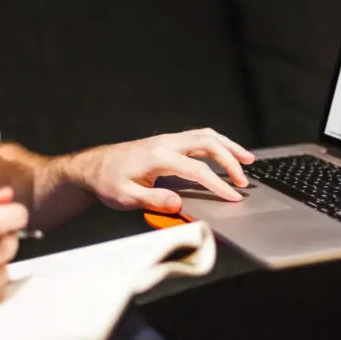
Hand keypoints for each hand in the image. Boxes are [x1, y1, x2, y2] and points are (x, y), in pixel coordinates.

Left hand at [75, 128, 255, 213]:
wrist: (93, 167)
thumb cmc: (107, 182)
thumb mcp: (125, 197)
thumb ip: (152, 200)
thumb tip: (177, 203)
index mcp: (158, 156)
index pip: (197, 170)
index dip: (218, 184)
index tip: (233, 197)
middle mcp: (166, 143)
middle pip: (209, 143)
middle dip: (231, 160)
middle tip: (245, 180)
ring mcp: (168, 140)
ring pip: (207, 136)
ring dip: (229, 146)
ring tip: (248, 159)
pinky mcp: (168, 142)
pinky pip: (199, 137)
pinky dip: (218, 144)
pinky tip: (226, 153)